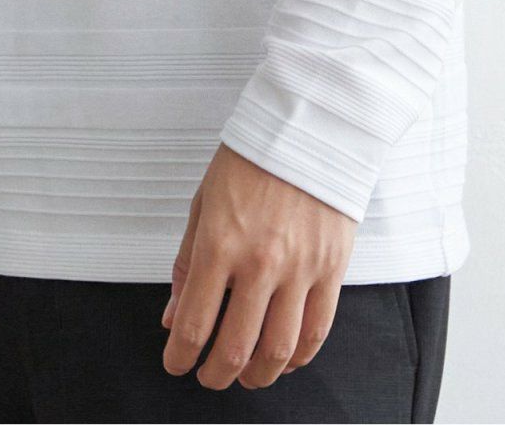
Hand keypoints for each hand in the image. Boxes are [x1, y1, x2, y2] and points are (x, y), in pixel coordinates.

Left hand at [160, 140, 356, 389]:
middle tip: (208, 377)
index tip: (175, 363)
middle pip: (235, 349)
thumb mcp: (204, 202)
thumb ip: (187, 262)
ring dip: (258, 376)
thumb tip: (172, 316)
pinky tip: (285, 360)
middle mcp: (259, 263)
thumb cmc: (251, 158)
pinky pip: (317, 330)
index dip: (179, 357)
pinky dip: (299, 357)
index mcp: (219, 244)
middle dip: (215, 376)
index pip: (193, 324)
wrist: (309, 126)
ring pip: (278, 350)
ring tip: (246, 377)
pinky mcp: (332, 268)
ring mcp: (300, 269)